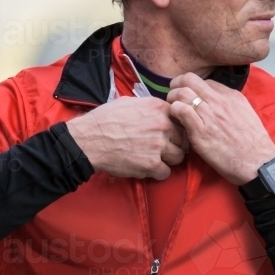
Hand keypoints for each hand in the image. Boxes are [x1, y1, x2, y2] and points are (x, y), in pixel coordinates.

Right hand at [66, 96, 187, 179]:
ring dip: (169, 160)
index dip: (176, 128)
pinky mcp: (151, 163)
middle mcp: (163, 125)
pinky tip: (147, 168)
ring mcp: (158, 145)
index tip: (171, 134)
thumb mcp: (130, 102)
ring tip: (156, 159)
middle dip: (176, 144)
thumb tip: (158, 111)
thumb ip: (149, 107)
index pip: (182, 119)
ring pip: (178, 156)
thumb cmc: (105, 119)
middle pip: (184, 139)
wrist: (90, 139)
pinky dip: (158, 173)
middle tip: (165, 149)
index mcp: (158, 107)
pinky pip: (165, 172)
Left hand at [167, 73, 274, 185]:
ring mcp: (209, 115)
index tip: (189, 97)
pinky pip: (181, 111)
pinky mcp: (200, 132)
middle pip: (189, 79)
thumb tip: (215, 101)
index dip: (192, 88)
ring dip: (172, 99)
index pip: (204, 81)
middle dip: (176, 86)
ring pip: (181, 93)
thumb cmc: (252, 143)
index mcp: (230, 96)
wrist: (258, 162)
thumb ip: (229, 104)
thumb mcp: (245, 113)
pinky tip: (177, 121)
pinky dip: (174, 112)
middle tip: (174, 98)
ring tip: (173, 111)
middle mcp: (219, 102)